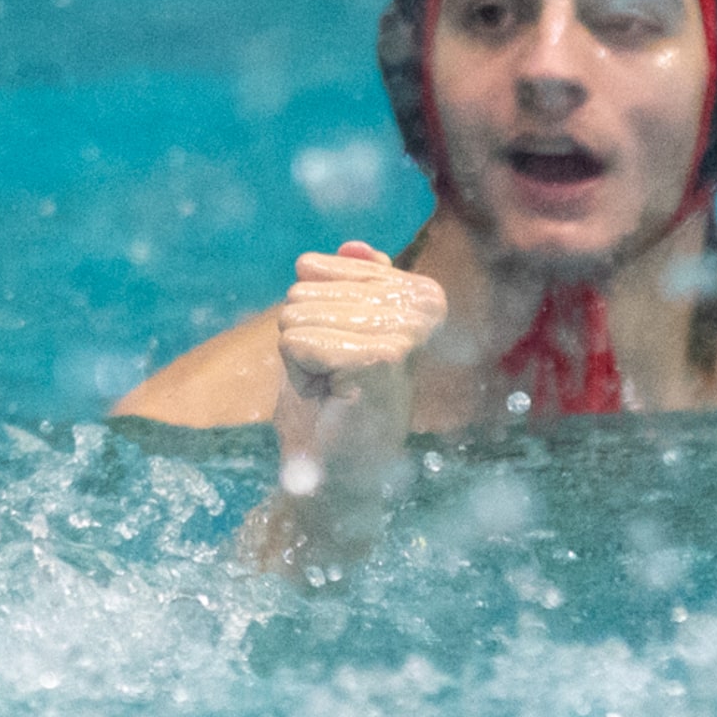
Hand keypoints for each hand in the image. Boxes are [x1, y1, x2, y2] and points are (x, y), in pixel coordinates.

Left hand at [276, 242, 447, 398]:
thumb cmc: (330, 404)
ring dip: (303, 359)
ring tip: (335, 388)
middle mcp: (420, 306)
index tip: (336, 356)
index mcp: (414, 294)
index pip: (317, 268)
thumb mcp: (329, 330)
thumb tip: (354, 245)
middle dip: (303, 338)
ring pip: (297, 314)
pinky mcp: (383, 356)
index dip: (307, 316)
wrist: (333, 471)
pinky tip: (332, 396)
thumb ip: (344, 285)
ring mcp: (404, 330)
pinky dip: (301, 373)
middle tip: (334, 379)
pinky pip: (299, 341)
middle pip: (303, 290)